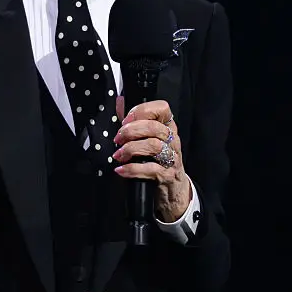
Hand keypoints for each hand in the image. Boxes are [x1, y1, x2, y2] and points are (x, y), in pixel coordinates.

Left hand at [111, 100, 190, 221]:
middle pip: (154, 127)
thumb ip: (135, 121)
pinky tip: (121, 170)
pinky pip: (151, 169)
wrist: (173, 189)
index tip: (125, 120)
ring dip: (131, 149)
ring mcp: (172, 158)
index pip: (162, 109)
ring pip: (154, 146)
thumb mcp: (148, 139)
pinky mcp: (168, 175)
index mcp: (168, 127)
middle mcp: (173, 140)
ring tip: (118, 155)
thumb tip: (119, 102)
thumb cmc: (157, 160)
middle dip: (131, 131)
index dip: (142, 111)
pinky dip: (133, 169)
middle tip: (117, 139)